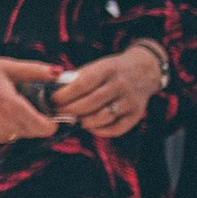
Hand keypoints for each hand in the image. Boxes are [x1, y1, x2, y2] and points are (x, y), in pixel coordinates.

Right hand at [0, 54, 61, 144]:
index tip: (50, 112)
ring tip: (12, 107)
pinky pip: (5, 136)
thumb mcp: (7, 66)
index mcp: (12, 105)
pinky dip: (8, 128)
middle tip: (30, 105)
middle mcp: (3, 122)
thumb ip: (36, 71)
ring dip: (23, 126)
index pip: (45, 128)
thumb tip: (59, 72)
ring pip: (20, 136)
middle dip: (38, 122)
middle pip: (34, 133)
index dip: (52, 122)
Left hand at [50, 47, 166, 137]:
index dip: (65, 95)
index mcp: (106, 69)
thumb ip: (76, 79)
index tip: (53, 100)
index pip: (82, 84)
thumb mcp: (95, 67)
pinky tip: (90, 126)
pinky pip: (117, 128)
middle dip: (70, 110)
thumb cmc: (110, 71)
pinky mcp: (136, 114)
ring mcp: (130, 100)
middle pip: (91, 102)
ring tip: (74, 120)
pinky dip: (100, 130)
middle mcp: (120, 85)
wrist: (144, 71)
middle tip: (58, 113)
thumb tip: (52, 92)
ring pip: (104, 117)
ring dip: (85, 122)